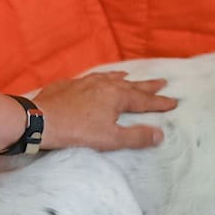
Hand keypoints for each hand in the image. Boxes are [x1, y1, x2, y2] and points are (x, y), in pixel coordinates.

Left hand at [32, 71, 176, 150]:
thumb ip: (136, 136)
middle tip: (162, 81)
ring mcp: (85, 82)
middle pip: (131, 85)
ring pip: (109, 77)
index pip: (144, 100)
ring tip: (130, 76)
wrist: (40, 119)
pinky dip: (100, 78)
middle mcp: (103, 84)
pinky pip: (90, 78)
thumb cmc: (77, 131)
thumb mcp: (111, 139)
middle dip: (147, 86)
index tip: (174, 102)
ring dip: (123, 78)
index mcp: (117, 96)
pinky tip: (96, 80)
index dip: (159, 102)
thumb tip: (160, 134)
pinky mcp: (68, 85)